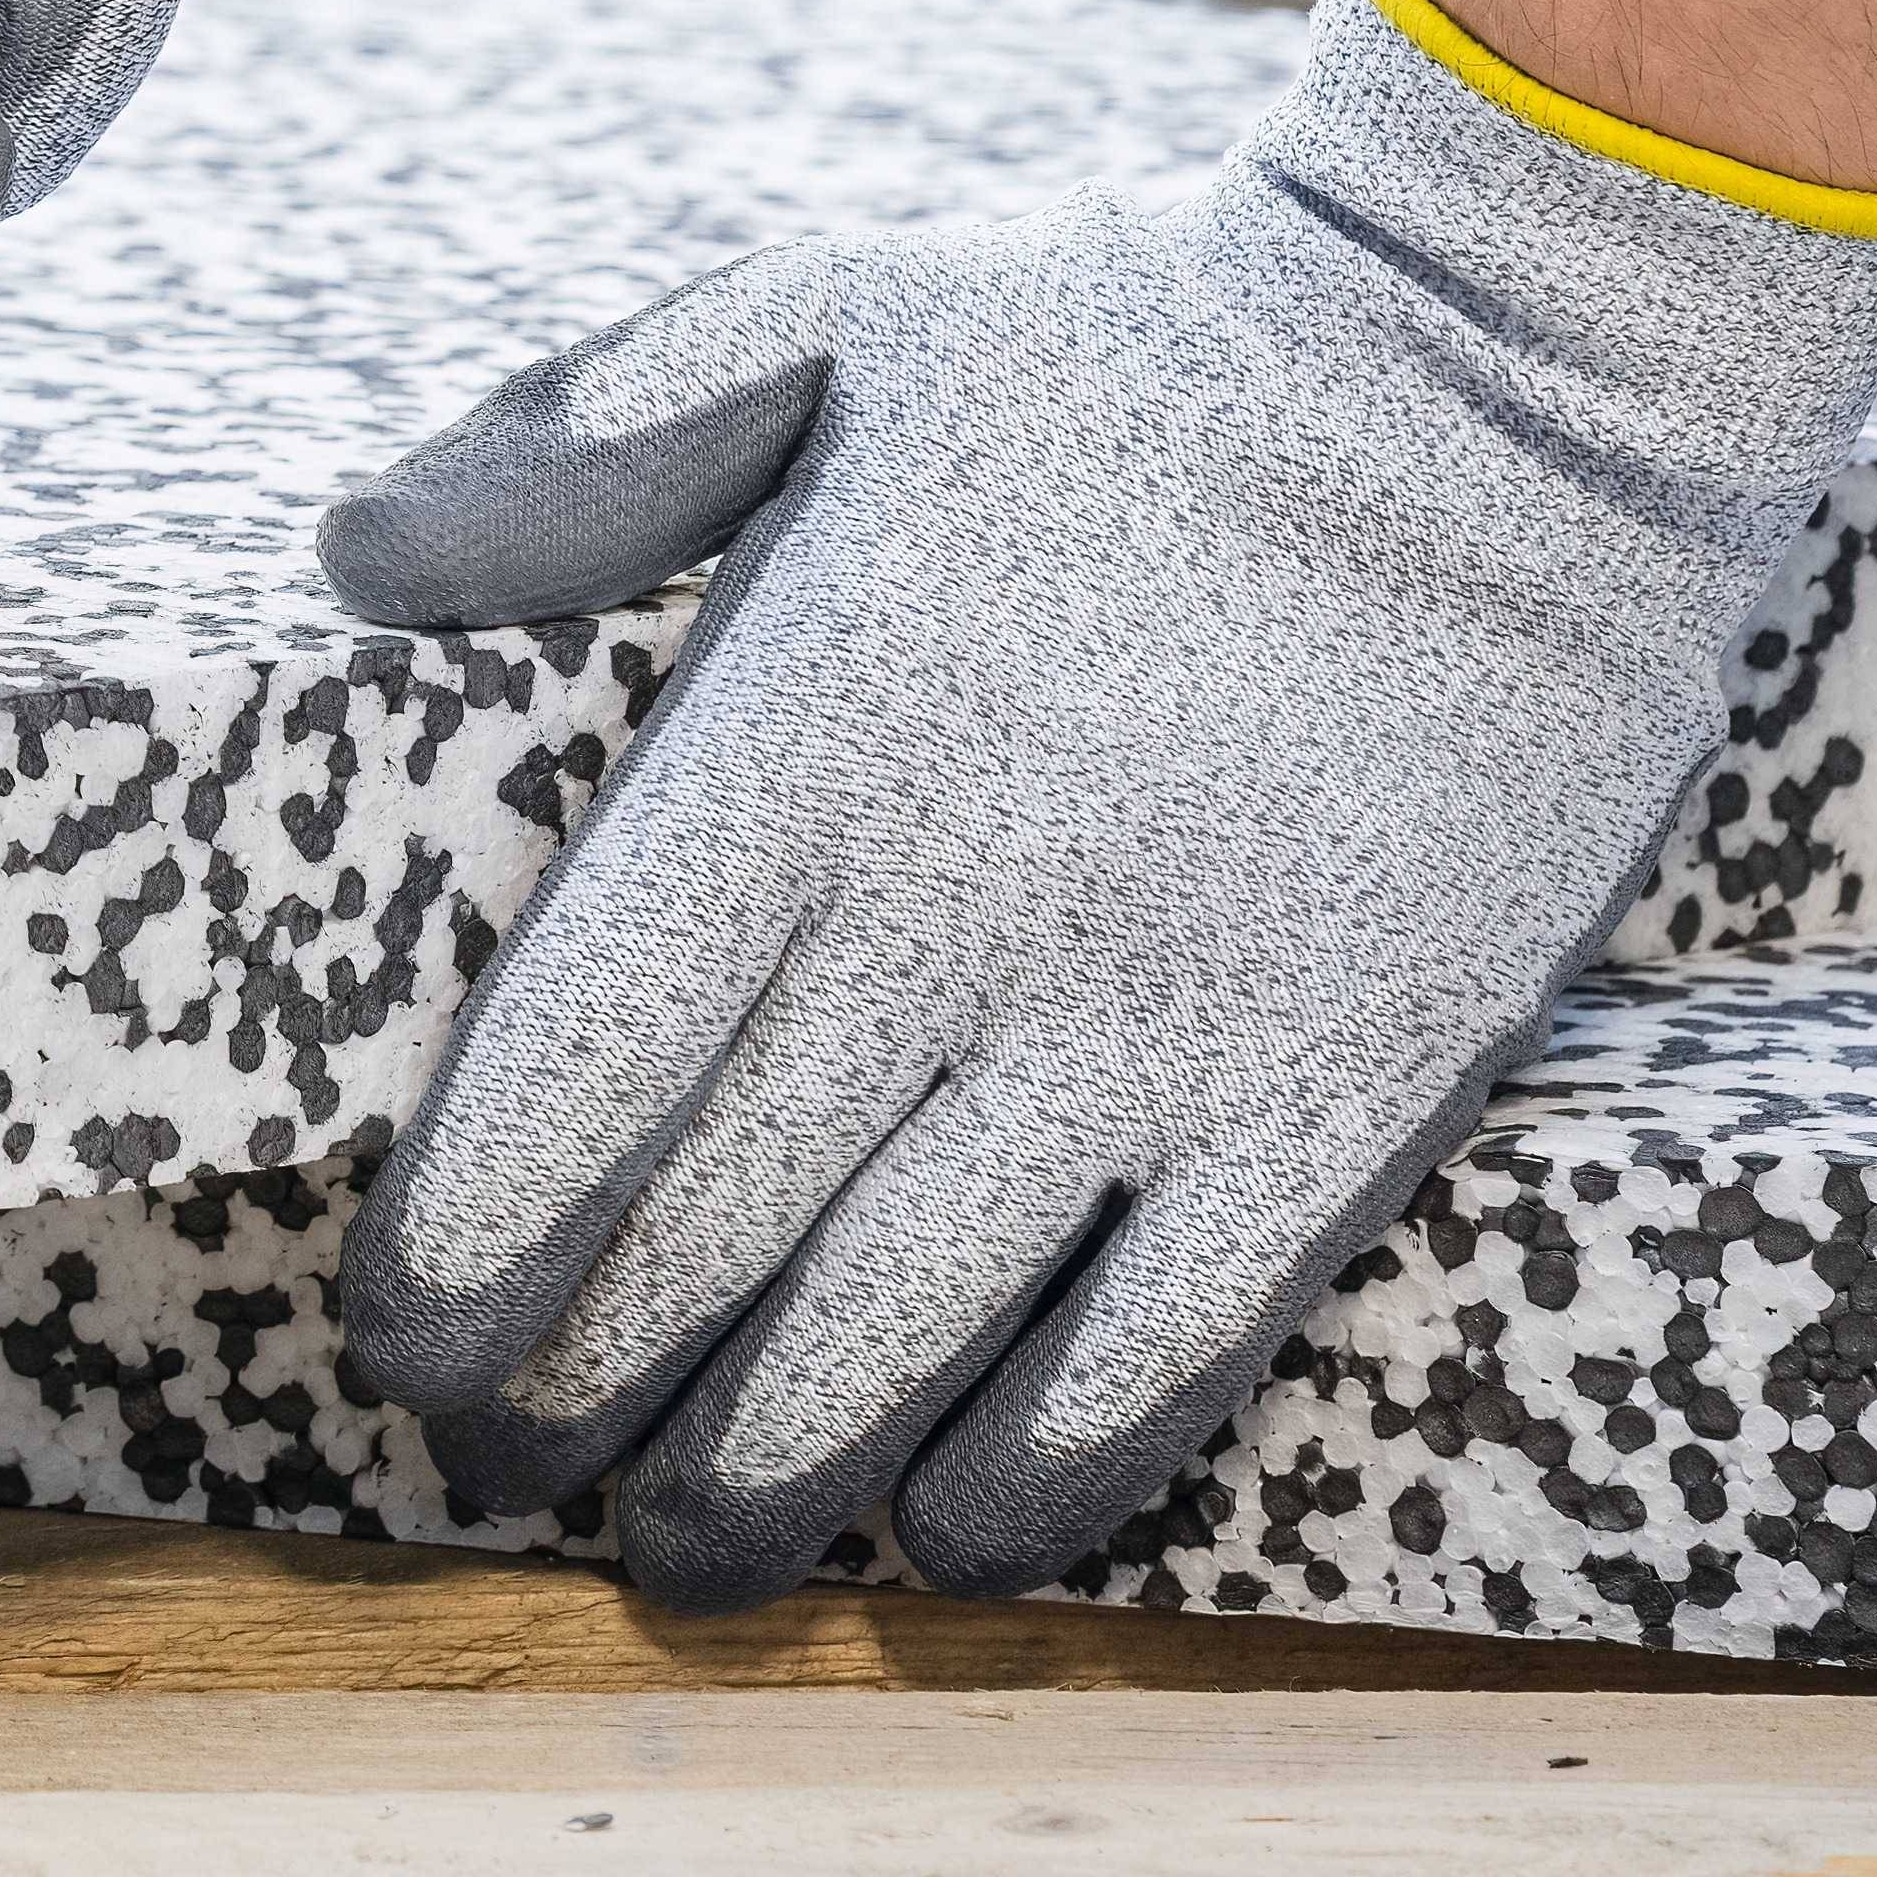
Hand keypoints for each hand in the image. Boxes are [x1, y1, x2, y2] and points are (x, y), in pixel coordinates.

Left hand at [318, 0, 1876, 1608]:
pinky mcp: (1347, 1080)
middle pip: (713, 1231)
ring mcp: (1164, 1016)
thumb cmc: (1141, 346)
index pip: (578, 1065)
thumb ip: (578, 442)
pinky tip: (950, 1536)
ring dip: (770, 1471)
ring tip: (680, 1557)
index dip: (464, 1244)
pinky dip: (1042, 1468)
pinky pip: (1165, 1339)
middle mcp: (963, 912)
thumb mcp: (826, 320)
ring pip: (910, 1326)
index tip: (395, 1345)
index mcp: (810, 741)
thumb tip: (358, 560)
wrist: (1519, 367)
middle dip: (577, 1386)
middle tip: (501, 1472)